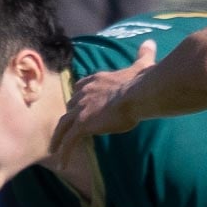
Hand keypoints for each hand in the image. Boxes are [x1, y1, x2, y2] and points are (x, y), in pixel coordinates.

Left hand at [50, 40, 155, 159]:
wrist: (139, 94)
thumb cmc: (142, 82)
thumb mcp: (141, 66)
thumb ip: (143, 54)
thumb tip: (150, 42)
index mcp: (96, 80)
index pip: (80, 89)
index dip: (79, 99)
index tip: (79, 107)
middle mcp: (85, 93)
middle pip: (70, 107)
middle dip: (68, 118)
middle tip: (66, 130)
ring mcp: (82, 109)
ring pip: (63, 125)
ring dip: (58, 137)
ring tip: (55, 150)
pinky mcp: (83, 124)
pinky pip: (69, 141)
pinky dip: (64, 152)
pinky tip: (62, 164)